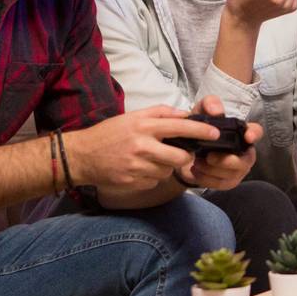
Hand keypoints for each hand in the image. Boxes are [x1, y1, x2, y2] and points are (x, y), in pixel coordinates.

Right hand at [68, 107, 222, 190]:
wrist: (81, 155)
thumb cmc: (109, 134)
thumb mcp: (133, 117)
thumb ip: (160, 113)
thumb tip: (185, 114)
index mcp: (144, 127)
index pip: (180, 127)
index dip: (201, 130)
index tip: (215, 133)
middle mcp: (142, 146)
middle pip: (180, 157)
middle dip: (184, 157)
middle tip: (178, 153)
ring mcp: (137, 167)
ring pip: (168, 171)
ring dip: (165, 167)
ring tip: (149, 159)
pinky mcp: (132, 182)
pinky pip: (154, 182)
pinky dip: (151, 177)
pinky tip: (139, 169)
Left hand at [179, 95, 259, 190]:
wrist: (183, 151)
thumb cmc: (199, 130)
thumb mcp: (201, 112)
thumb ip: (209, 104)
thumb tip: (217, 111)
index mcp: (241, 133)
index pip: (256, 132)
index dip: (254, 134)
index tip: (248, 137)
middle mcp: (244, 152)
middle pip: (245, 160)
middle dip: (228, 161)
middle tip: (209, 157)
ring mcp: (237, 169)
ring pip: (232, 174)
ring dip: (213, 170)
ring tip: (197, 163)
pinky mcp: (227, 182)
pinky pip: (220, 185)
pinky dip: (206, 179)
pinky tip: (195, 171)